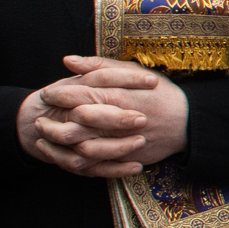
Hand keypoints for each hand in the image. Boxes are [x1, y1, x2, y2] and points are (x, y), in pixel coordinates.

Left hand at [17, 57, 189, 176]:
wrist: (189, 122)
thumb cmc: (160, 93)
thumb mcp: (132, 71)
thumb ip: (99, 66)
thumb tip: (68, 60)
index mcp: (117, 96)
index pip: (78, 96)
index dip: (58, 95)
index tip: (47, 94)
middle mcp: (117, 122)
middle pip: (73, 127)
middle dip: (51, 123)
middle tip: (39, 119)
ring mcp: (122, 144)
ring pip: (80, 150)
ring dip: (59, 146)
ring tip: (45, 138)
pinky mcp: (126, 159)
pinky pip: (95, 167)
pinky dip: (76, 162)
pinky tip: (62, 155)